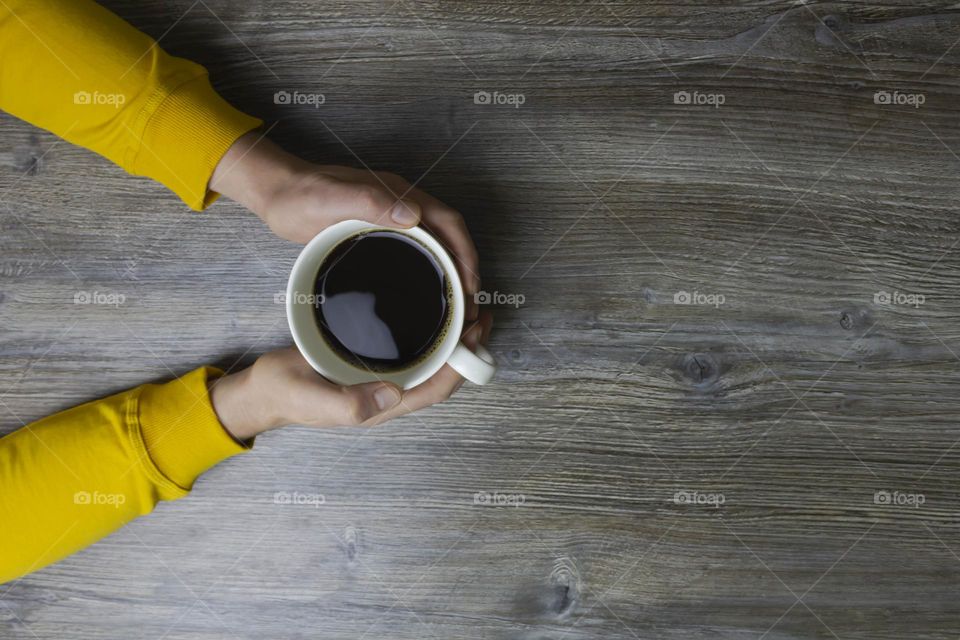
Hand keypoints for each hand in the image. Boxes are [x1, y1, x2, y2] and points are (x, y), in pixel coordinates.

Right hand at [208, 312, 492, 440]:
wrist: (264, 388)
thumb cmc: (287, 394)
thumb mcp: (313, 399)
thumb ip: (348, 403)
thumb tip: (391, 395)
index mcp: (382, 405)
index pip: (437, 388)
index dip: (462, 366)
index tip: (476, 334)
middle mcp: (390, 393)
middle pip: (442, 373)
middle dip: (467, 348)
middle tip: (480, 313)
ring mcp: (382, 378)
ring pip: (431, 360)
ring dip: (453, 338)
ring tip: (466, 308)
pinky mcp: (372, 362)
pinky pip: (412, 349)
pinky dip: (430, 331)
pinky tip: (432, 310)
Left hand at [210, 132, 480, 318]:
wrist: (276, 193)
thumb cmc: (299, 196)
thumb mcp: (332, 199)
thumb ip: (372, 203)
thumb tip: (415, 215)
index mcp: (398, 194)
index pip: (447, 221)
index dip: (465, 251)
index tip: (471, 281)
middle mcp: (400, 204)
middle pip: (447, 234)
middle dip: (465, 266)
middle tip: (469, 302)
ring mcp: (391, 216)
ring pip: (434, 243)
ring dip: (450, 269)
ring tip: (455, 301)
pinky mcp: (378, 229)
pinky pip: (415, 248)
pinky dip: (429, 267)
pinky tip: (426, 288)